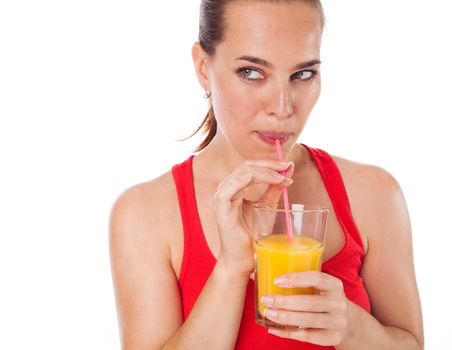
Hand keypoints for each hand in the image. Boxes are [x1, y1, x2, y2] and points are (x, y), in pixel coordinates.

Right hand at [214, 160, 293, 274]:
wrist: (244, 259)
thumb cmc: (253, 235)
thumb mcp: (267, 207)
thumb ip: (275, 189)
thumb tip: (288, 170)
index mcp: (235, 188)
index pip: (251, 167)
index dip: (269, 164)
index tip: (288, 166)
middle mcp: (226, 190)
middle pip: (246, 167)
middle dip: (268, 165)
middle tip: (287, 167)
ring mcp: (221, 200)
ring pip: (240, 175)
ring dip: (262, 172)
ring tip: (280, 177)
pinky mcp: (221, 212)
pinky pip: (227, 192)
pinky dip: (239, 182)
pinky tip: (250, 178)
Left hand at [262, 271, 348, 346]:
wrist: (348, 322)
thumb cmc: (323, 298)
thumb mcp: (318, 287)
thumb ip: (294, 280)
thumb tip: (255, 274)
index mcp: (334, 285)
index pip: (316, 278)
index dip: (296, 279)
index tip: (277, 280)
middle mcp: (338, 303)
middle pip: (310, 302)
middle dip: (285, 301)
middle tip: (267, 299)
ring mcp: (338, 322)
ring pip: (308, 320)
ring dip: (285, 317)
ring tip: (268, 313)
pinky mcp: (332, 337)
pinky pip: (307, 336)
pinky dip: (288, 333)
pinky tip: (273, 329)